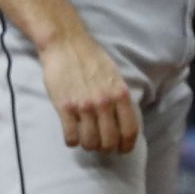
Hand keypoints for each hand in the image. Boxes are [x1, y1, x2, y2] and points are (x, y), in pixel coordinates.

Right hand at [40, 29, 138, 153]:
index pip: (129, 130)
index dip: (126, 145)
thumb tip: (123, 119)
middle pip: (109, 141)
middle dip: (105, 148)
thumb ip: (120, 97)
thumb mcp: (114, 75)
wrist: (65, 43)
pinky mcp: (64, 107)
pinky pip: (71, 137)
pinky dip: (72, 141)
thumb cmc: (90, 57)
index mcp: (120, 94)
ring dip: (88, 145)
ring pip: (90, 142)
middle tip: (100, 145)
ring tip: (85, 139)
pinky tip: (71, 134)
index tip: (122, 150)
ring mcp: (84, 106)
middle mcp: (104, 103)